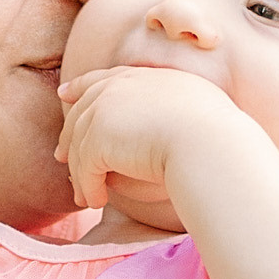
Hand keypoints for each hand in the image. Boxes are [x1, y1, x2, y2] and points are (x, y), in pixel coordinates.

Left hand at [55, 62, 245, 229]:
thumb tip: (176, 125)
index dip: (80, 87)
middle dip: (68, 134)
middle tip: (61, 156)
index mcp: (143, 76)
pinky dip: (88, 187)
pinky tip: (95, 202)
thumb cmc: (217, 134)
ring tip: (85, 196)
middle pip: (82, 111)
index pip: (103, 78)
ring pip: (80, 143)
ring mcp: (106, 109)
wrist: (210, 142)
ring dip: (80, 173)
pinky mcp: (98, 139)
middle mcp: (120, 86)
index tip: (66, 95)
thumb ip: (175, 108)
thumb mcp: (197, 107)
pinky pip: (85, 168)